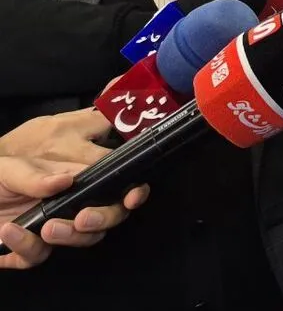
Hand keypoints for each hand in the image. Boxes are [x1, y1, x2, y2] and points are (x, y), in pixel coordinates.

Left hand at [0, 111, 150, 269]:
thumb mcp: (7, 165)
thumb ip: (35, 173)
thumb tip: (69, 180)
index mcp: (74, 176)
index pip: (115, 184)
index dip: (130, 191)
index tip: (133, 196)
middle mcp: (71, 203)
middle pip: (109, 215)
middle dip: (104, 219)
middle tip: (85, 218)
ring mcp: (53, 226)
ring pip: (82, 239)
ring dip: (69, 236)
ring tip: (47, 226)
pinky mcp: (30, 249)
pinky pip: (38, 256)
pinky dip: (26, 246)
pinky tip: (10, 232)